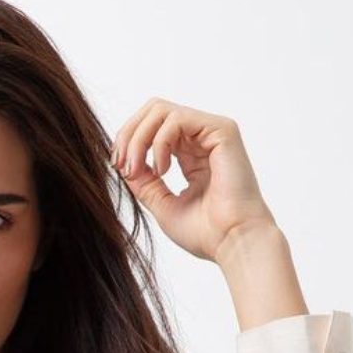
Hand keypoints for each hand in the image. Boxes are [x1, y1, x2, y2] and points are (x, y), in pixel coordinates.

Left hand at [110, 97, 279, 263]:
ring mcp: (213, 132)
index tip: (118, 167)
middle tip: (122, 163)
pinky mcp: (222, 130)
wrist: (234, 243)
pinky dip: (159, 142)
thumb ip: (143, 182)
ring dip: (139, 138)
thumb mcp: (162, 204)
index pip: (152, 127)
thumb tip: (123, 163)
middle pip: (153, 110)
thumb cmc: (207, 232)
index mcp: (191, 154)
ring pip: (160, 110)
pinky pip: (177, 119)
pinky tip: (161, 170)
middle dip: (129, 133)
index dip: (128, 140)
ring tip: (136, 169)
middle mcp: (202, 138)